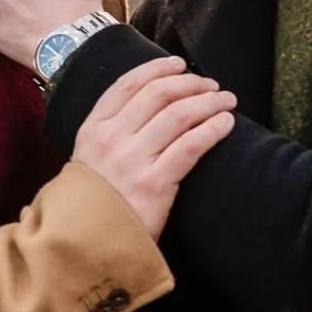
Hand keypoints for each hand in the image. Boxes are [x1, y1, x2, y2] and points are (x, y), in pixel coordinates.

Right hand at [74, 55, 235, 237]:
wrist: (85, 247)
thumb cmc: (92, 205)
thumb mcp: (87, 161)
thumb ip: (109, 135)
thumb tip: (147, 110)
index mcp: (92, 129)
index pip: (128, 84)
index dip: (157, 69)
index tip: (180, 64)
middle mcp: (111, 139)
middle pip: (158, 94)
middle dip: (190, 83)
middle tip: (211, 85)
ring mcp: (132, 160)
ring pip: (179, 115)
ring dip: (208, 102)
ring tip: (226, 100)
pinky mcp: (155, 184)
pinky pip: (191, 145)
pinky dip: (213, 129)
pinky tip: (226, 124)